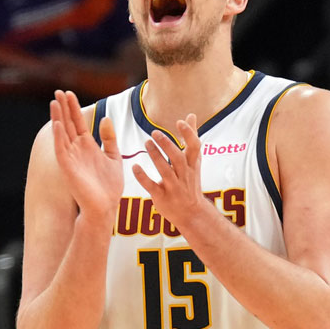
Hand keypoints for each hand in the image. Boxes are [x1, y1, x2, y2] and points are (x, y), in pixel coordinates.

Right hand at [50, 90, 122, 220]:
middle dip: (64, 108)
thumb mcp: (113, 157)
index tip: (69, 93)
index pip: (78, 122)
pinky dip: (58, 136)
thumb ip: (109, 139)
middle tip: (59, 91)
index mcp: (87, 146)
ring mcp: (71, 157)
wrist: (105, 206)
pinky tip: (57, 123)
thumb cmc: (109, 186)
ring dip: (58, 117)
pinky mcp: (68, 167)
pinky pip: (61, 149)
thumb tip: (105, 119)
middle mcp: (76, 149)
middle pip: (68, 124)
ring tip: (55, 102)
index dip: (73, 108)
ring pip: (62, 133)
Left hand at [132, 116, 212, 231]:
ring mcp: (173, 187)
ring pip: (165, 171)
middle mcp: (184, 175)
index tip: (179, 122)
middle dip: (167, 145)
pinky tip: (135, 167)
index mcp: (192, 165)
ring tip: (147, 142)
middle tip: (154, 132)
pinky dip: (143, 177)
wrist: (191, 213)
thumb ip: (191, 138)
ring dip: (155, 156)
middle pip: (177, 158)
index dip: (189, 134)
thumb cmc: (190, 182)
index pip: (194, 147)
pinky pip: (152, 186)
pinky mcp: (162, 197)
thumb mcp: (194, 161)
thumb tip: (192, 115)